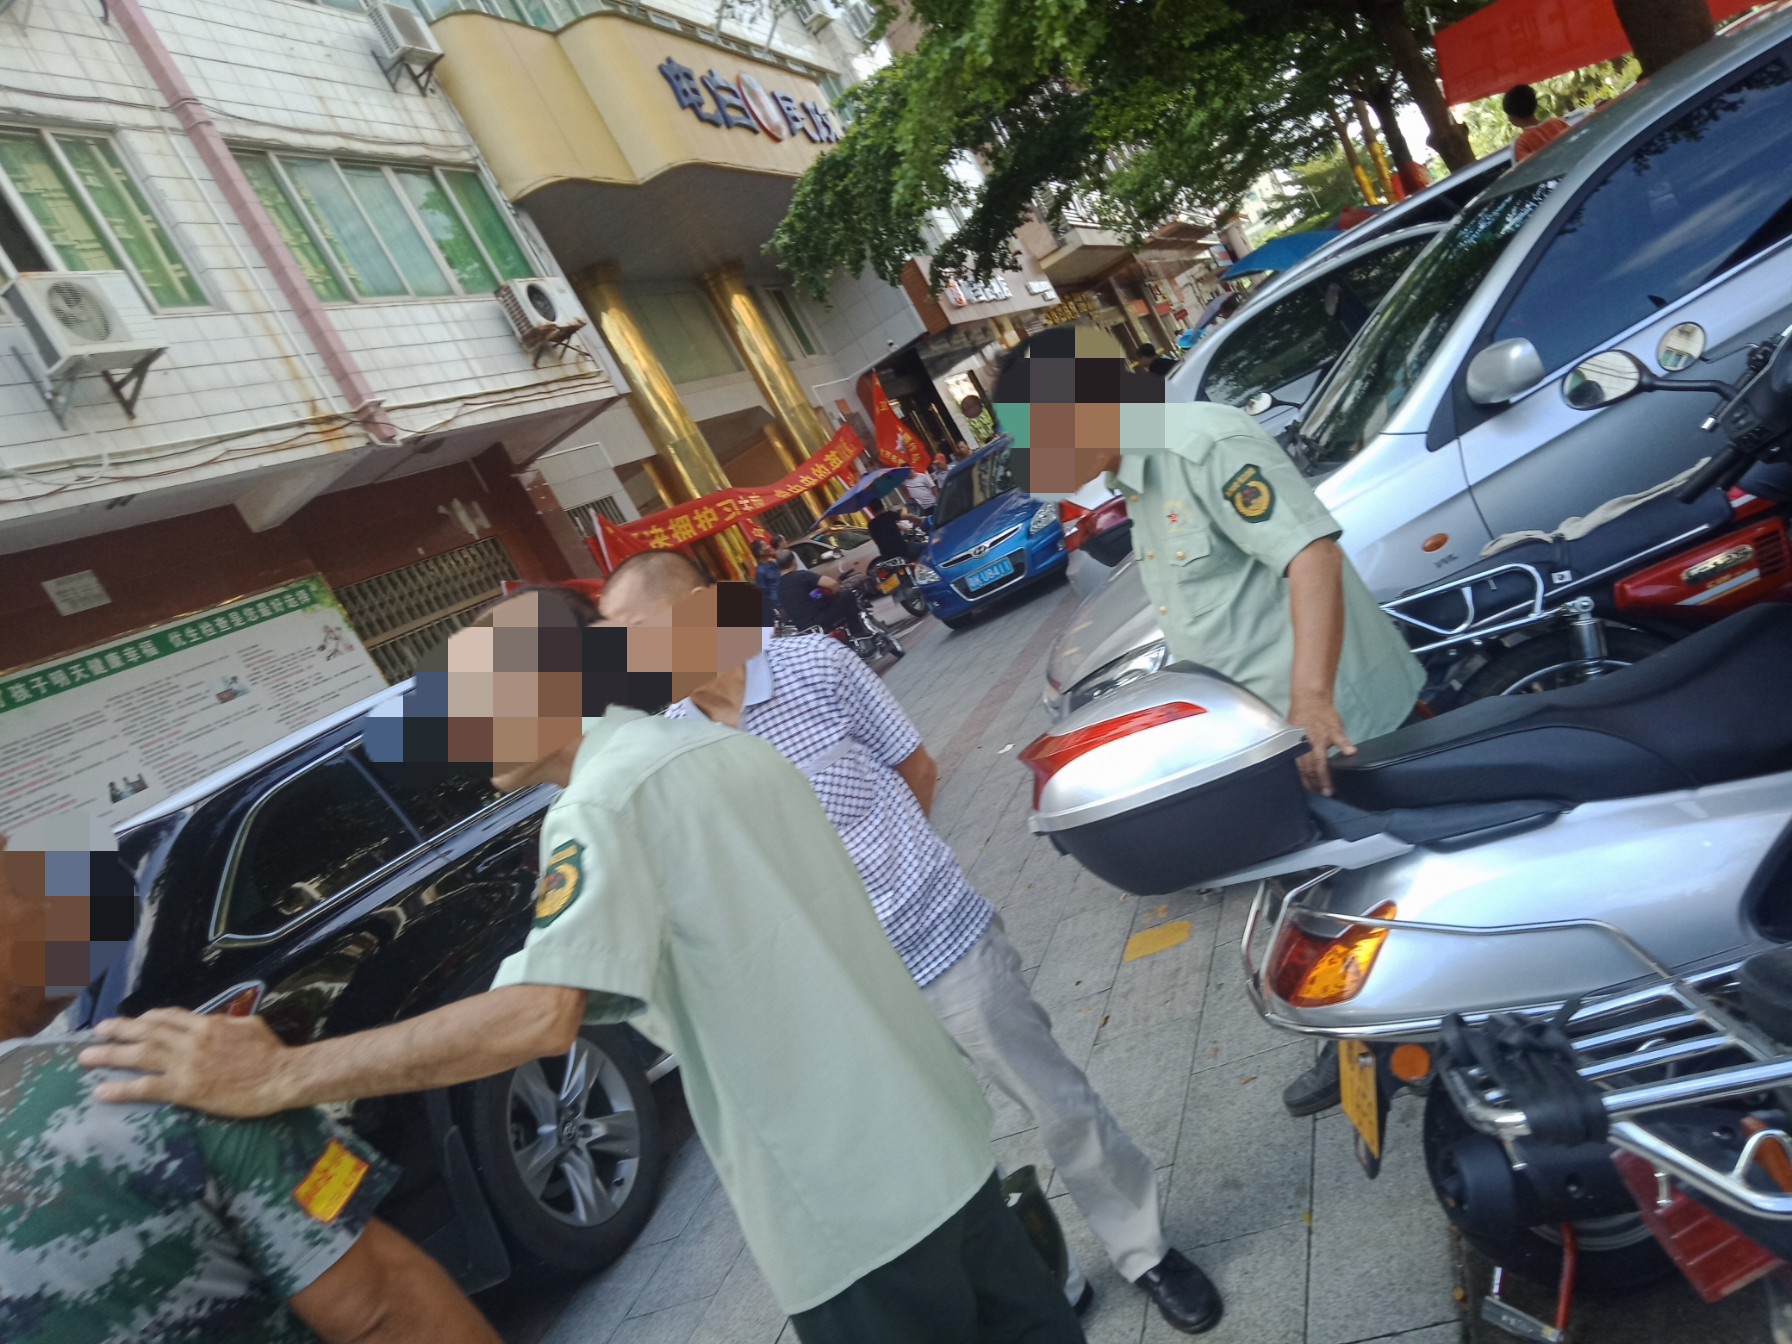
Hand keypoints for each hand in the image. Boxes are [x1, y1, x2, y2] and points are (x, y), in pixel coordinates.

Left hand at [79, 1009, 295, 1115]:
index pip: (170, 1017)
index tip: (134, 1021)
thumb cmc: (272, 1054)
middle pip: (148, 1031)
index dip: (147, 1018)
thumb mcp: (251, 1027)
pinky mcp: (186, 1089)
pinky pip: (147, 1087)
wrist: (281, 1076)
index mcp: (208, 1025)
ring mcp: (187, 1064)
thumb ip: (228, 1024)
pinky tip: (102, 1091)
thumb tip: (215, 1023)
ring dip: (110, 1054)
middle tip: (97, 1031)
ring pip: (140, 1055)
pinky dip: (122, 1088)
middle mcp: (192, 1040)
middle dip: (119, 1030)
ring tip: (86, 1057)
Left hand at [1288, 696, 1355, 795]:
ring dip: (1324, 775)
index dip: (1302, 781)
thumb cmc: (1301, 717)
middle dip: (1313, 784)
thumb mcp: (1292, 733)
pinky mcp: (1334, 729)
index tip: (1308, 793)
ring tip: (1330, 789)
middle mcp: (1307, 743)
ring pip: (1321, 759)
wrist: (1311, 697)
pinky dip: (1345, 746)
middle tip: (1320, 797)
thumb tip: (1297, 767)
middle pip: (1309, 767)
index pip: (1298, 767)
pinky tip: (1351, 753)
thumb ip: (1296, 749)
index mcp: (1296, 745)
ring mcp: (1321, 737)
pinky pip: (1340, 739)